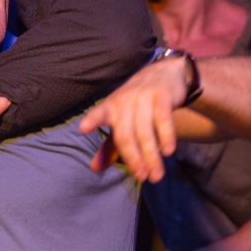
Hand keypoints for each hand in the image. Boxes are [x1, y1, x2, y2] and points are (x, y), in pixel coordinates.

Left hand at [78, 56, 186, 182]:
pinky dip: (166, 137)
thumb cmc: (137, 104)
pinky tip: (167, 151)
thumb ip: (109, 145)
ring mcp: (143, 97)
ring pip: (145, 132)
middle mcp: (124, 101)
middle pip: (125, 135)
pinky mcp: (162, 96)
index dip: (92, 120)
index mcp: (110, 107)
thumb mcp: (121, 120)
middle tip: (141, 177)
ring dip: (151, 156)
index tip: (83, 128)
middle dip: (133, 159)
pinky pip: (163, 120)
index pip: (99, 114)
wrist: (164, 74)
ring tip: (156, 175)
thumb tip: (95, 168)